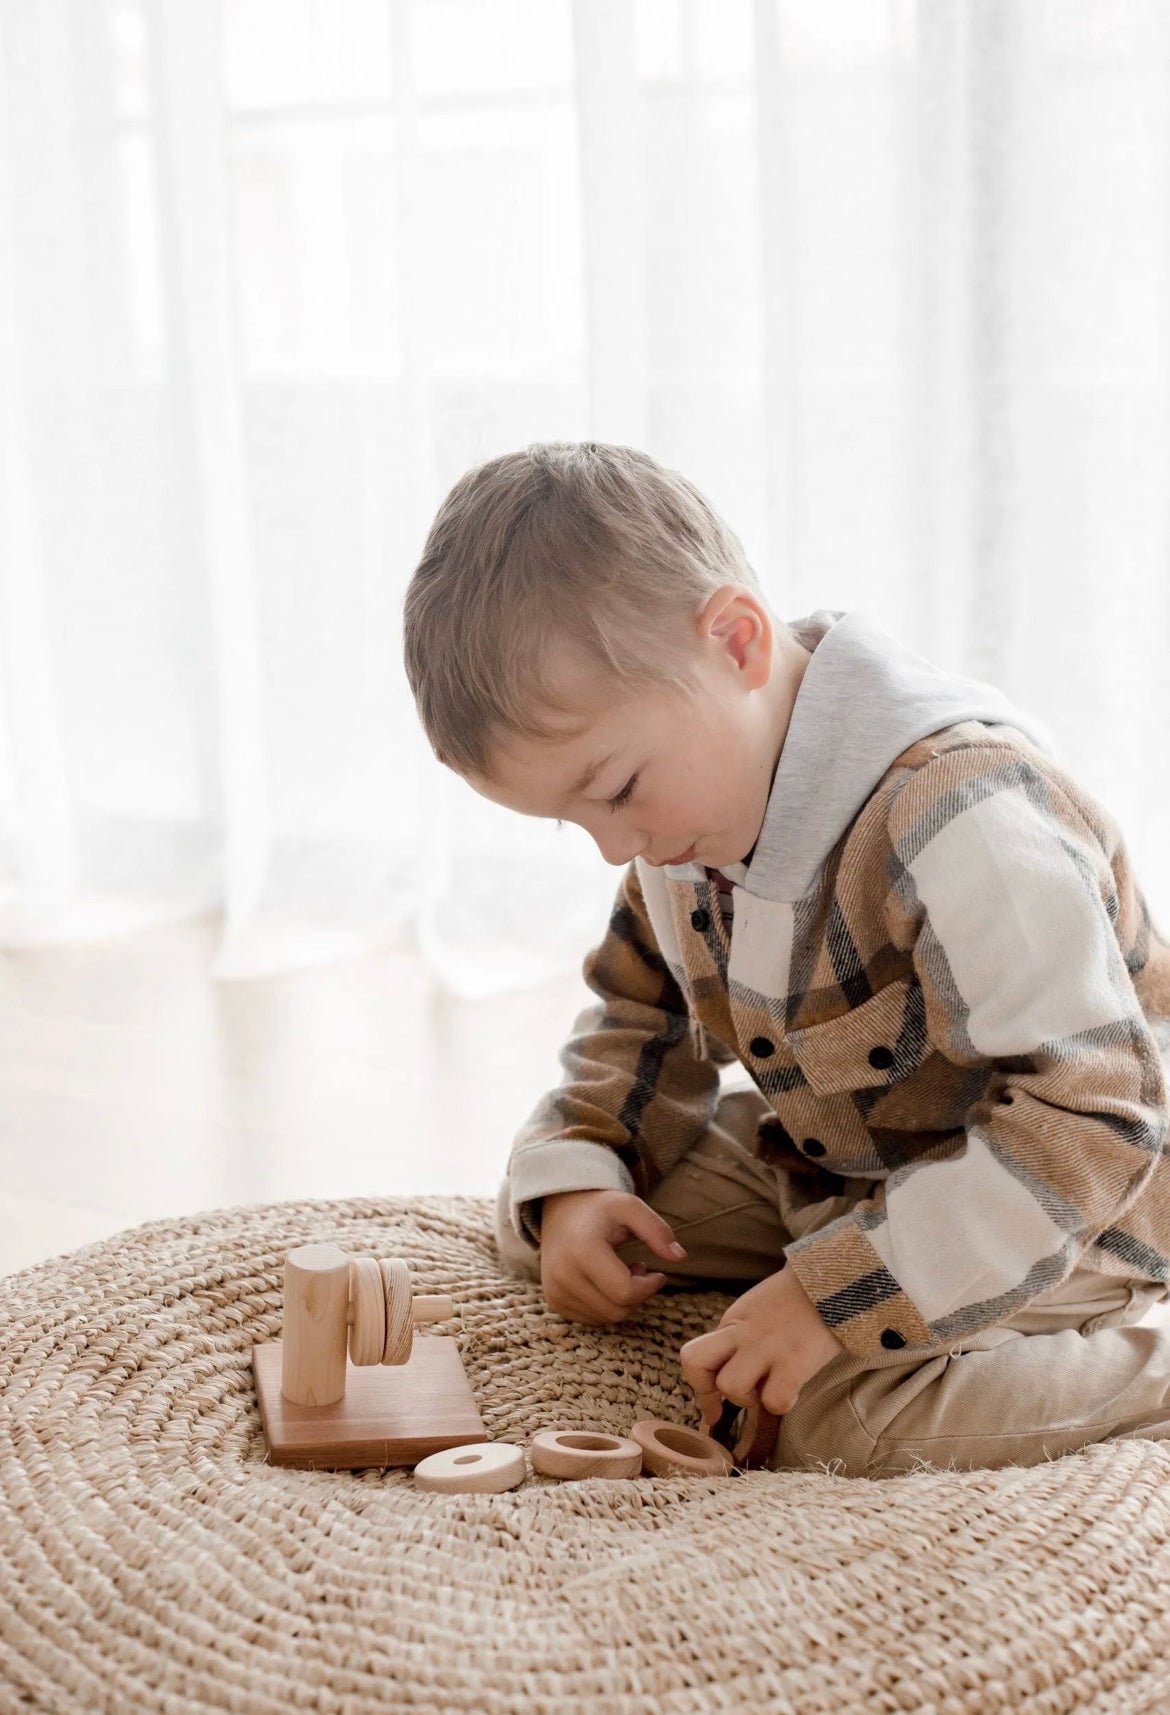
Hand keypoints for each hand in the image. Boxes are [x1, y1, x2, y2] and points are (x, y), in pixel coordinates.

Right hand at [538, 1189, 686, 1325]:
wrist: (561, 1210)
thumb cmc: (601, 1209)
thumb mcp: (630, 1207)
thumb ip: (657, 1230)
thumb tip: (680, 1257)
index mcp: (583, 1251)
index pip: (626, 1292)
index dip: (649, 1286)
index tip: (656, 1271)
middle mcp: (563, 1275)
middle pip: (617, 1310)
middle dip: (637, 1294)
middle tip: (638, 1268)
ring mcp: (555, 1291)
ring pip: (606, 1318)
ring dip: (622, 1301)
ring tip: (621, 1272)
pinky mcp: (554, 1301)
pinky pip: (592, 1319)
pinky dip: (606, 1305)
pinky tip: (605, 1282)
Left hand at [679, 1263, 844, 1427]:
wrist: (836, 1281)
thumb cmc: (797, 1301)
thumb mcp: (755, 1311)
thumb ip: (738, 1338)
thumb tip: (725, 1376)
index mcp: (733, 1322)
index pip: (692, 1356)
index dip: (699, 1387)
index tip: (713, 1408)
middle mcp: (743, 1333)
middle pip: (698, 1367)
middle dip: (714, 1391)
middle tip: (742, 1395)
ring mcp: (767, 1347)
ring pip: (731, 1387)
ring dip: (749, 1398)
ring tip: (771, 1387)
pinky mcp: (795, 1362)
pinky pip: (774, 1400)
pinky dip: (782, 1403)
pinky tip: (793, 1389)